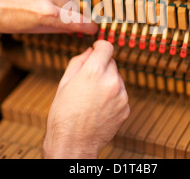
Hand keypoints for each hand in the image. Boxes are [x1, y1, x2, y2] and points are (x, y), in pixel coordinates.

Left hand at [0, 0, 97, 34]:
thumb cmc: (7, 20)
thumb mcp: (34, 29)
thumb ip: (58, 27)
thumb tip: (76, 26)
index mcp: (47, 14)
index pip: (76, 21)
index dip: (87, 26)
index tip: (94, 28)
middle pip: (70, 5)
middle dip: (67, 12)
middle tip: (54, 16)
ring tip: (35, 1)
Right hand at [43, 40, 129, 158]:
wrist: (73, 143)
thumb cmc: (64, 114)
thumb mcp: (65, 82)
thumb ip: (78, 61)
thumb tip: (89, 51)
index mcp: (94, 72)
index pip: (106, 46)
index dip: (100, 45)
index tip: (97, 48)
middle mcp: (111, 81)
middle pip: (111, 63)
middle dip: (102, 67)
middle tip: (88, 80)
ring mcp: (121, 95)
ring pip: (117, 79)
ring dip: (108, 82)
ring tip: (92, 98)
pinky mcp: (126, 108)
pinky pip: (121, 94)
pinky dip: (113, 97)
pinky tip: (99, 108)